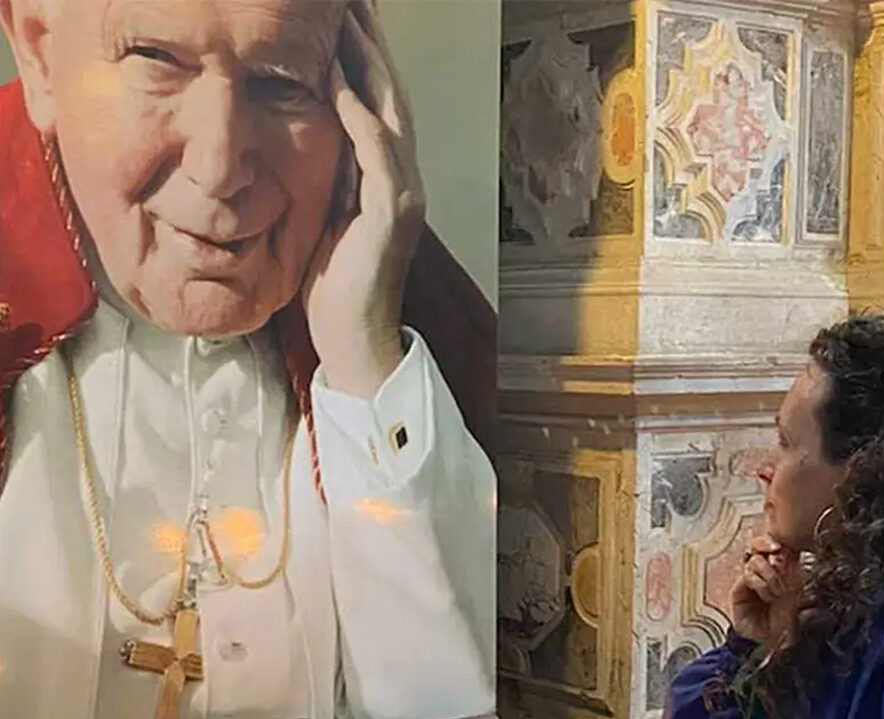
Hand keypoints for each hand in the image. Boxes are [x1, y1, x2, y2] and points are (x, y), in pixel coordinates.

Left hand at [304, 1, 424, 398]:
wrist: (354, 340)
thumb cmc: (333, 283)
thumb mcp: (324, 214)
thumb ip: (325, 172)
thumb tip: (300, 129)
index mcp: (387, 176)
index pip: (377, 101)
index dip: (360, 56)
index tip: (340, 15)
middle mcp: (405, 178)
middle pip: (391, 93)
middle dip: (369, 43)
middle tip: (351, 1)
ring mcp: (404, 196)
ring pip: (391, 114)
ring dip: (367, 65)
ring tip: (345, 22)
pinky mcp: (393, 217)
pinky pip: (378, 156)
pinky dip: (361, 117)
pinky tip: (340, 84)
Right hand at [730, 536, 799, 644]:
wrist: (774, 641)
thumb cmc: (787, 619)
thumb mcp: (796, 592)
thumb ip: (793, 570)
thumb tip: (793, 550)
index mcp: (776, 568)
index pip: (770, 545)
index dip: (774, 540)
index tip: (784, 544)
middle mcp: (761, 571)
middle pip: (756, 545)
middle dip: (765, 544)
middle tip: (776, 550)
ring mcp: (748, 580)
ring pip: (753, 560)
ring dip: (769, 574)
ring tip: (777, 592)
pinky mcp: (738, 590)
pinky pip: (747, 576)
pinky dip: (760, 583)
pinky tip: (768, 596)